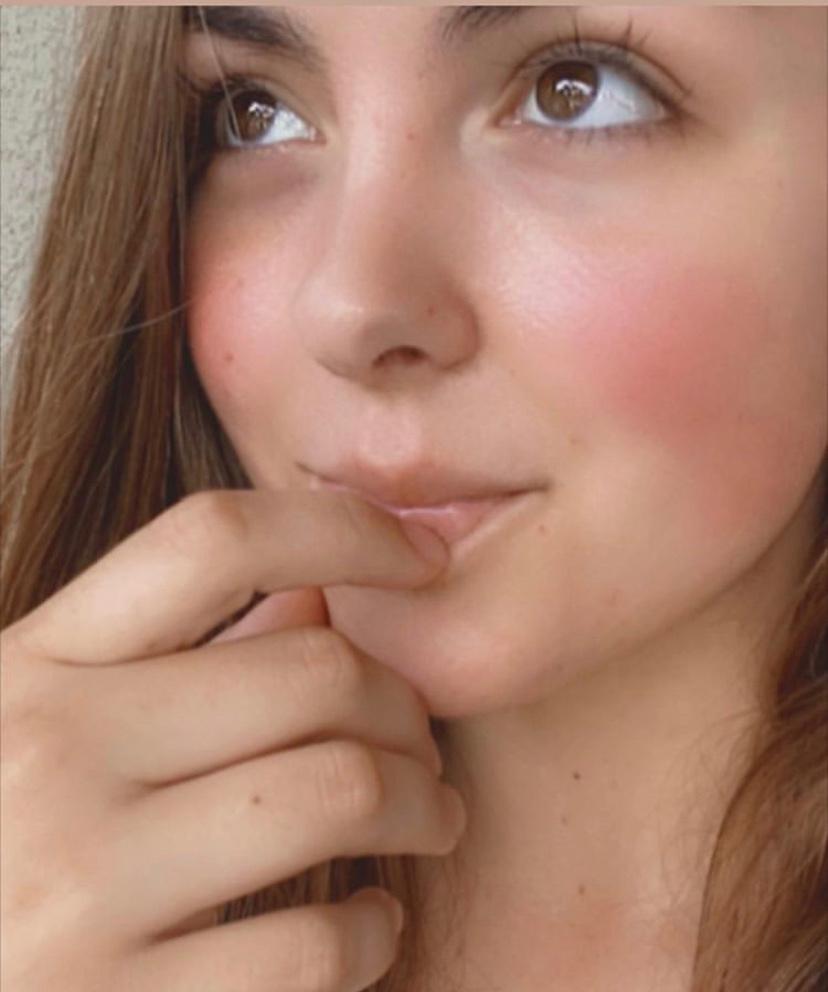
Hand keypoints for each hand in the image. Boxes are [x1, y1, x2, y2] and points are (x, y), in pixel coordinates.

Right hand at [1, 489, 465, 991]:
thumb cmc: (4, 841)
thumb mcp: (46, 726)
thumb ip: (176, 656)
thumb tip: (315, 596)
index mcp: (30, 666)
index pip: (213, 542)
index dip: (345, 528)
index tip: (422, 558)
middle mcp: (45, 758)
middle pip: (315, 671)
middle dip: (406, 704)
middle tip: (423, 741)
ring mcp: (75, 891)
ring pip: (342, 789)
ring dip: (423, 803)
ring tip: (430, 815)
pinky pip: (319, 946)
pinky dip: (375, 930)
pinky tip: (368, 922)